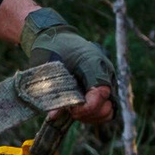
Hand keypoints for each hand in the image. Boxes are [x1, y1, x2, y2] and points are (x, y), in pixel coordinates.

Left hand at [11, 7, 114, 125]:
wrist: (58, 37)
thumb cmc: (51, 48)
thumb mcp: (46, 67)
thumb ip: (51, 90)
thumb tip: (54, 115)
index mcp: (94, 63)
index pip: (100, 93)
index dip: (86, 108)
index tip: (71, 111)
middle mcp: (106, 72)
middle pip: (107, 106)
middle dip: (87, 114)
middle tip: (69, 110)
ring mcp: (107, 80)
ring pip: (108, 110)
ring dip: (90, 116)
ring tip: (73, 111)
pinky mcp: (104, 87)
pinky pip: (105, 109)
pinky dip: (93, 115)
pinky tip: (77, 111)